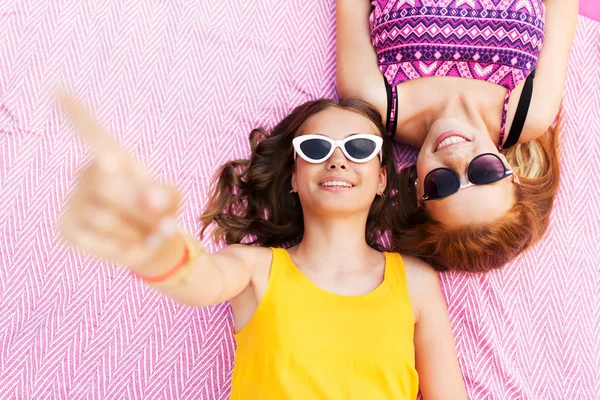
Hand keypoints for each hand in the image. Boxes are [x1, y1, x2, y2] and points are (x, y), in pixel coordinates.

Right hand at [57, 92, 182, 272]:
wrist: (150, 243)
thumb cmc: (160, 212)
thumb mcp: (172, 199)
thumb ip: (166, 195)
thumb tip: (150, 200)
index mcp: (113, 157)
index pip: (91, 131)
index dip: (74, 112)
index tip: (57, 87)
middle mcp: (86, 173)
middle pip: (109, 187)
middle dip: (142, 210)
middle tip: (164, 222)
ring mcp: (73, 201)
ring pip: (105, 218)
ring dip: (137, 232)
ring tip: (150, 234)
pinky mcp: (67, 228)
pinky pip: (96, 241)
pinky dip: (124, 249)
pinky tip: (134, 246)